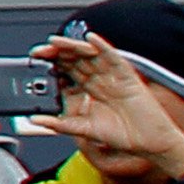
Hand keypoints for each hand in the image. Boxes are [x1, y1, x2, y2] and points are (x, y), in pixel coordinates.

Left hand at [32, 34, 183, 183]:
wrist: (149, 143)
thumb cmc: (122, 135)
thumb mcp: (84, 129)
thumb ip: (59, 124)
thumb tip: (33, 120)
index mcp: (88, 89)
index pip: (66, 71)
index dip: (50, 64)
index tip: (34, 62)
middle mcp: (98, 80)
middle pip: (74, 60)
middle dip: (56, 54)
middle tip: (40, 51)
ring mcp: (112, 76)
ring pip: (89, 56)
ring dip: (72, 47)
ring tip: (55, 42)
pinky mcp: (127, 76)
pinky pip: (113, 57)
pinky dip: (102, 47)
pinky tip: (90, 40)